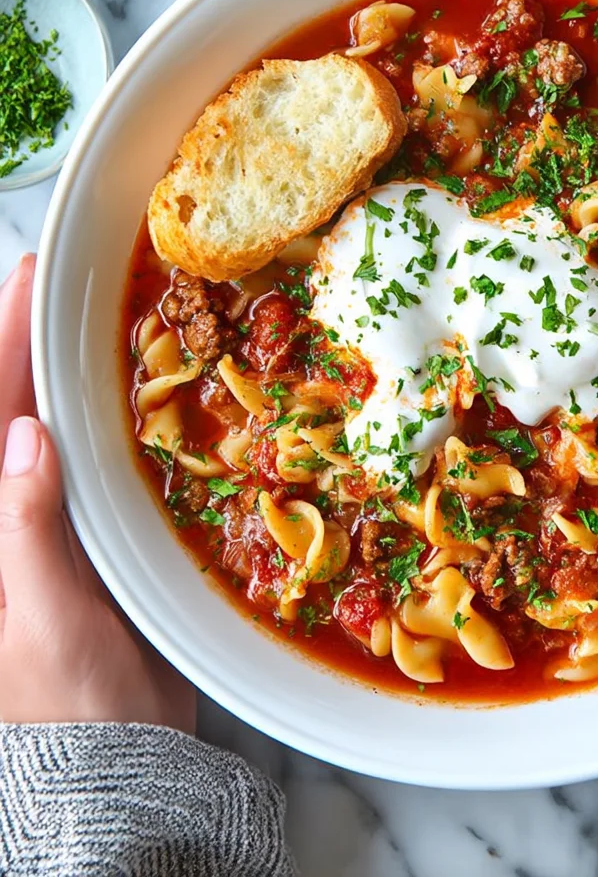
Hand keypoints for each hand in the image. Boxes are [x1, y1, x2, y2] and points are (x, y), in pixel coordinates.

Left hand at [0, 255, 194, 729]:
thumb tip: (26, 438)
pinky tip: (133, 396)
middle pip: (10, 412)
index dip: (3, 345)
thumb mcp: (39, 622)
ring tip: (99, 316)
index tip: (29, 282)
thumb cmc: (66, 711)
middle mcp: (7, 520)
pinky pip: (94, 469)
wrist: (119, 771)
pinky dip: (108, 426)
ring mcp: (47, 530)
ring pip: (53, 434)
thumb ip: (25, 531)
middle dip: (27, 342)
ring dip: (68, 374)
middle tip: (60, 277)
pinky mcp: (89, 545)